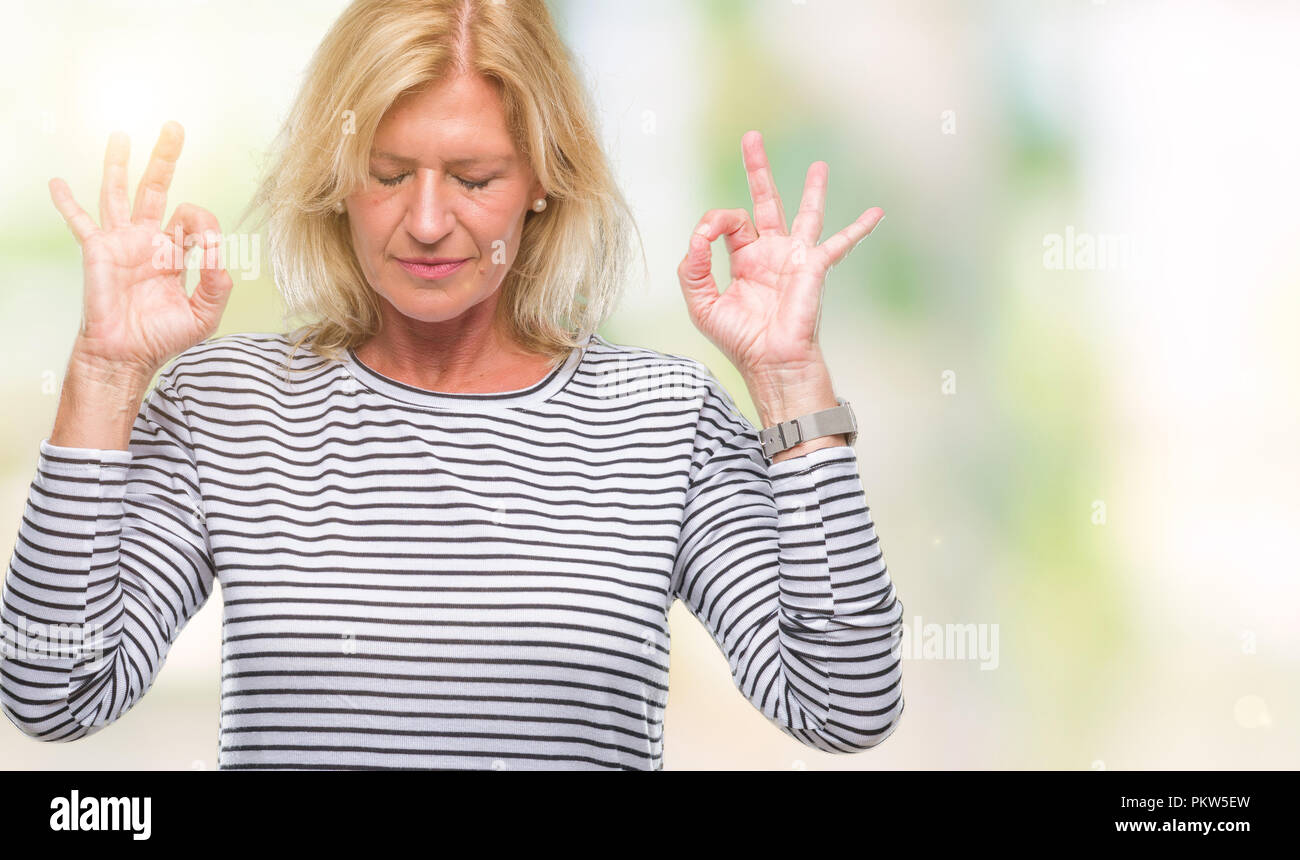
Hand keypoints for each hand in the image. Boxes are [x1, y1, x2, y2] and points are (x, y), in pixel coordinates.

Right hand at [48, 121, 233, 384]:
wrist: (127, 355)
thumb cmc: (162, 337)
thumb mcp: (204, 314)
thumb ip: (217, 283)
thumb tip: (221, 253)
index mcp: (176, 254)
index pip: (194, 221)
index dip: (205, 224)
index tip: (208, 242)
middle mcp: (148, 242)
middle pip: (157, 189)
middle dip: (165, 159)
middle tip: (174, 128)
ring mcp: (121, 243)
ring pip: (119, 193)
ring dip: (120, 164)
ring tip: (121, 135)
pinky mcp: (97, 250)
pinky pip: (79, 221)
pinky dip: (67, 202)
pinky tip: (56, 181)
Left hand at [676, 130, 882, 379]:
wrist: (770, 364)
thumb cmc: (740, 340)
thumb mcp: (702, 304)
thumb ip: (693, 268)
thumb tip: (697, 236)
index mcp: (744, 260)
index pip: (728, 223)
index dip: (712, 222)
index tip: (704, 237)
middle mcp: (770, 254)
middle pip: (764, 202)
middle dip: (758, 170)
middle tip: (752, 137)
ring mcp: (795, 259)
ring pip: (805, 214)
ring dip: (812, 188)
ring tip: (819, 165)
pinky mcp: (814, 267)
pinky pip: (840, 243)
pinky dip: (860, 228)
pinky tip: (877, 212)